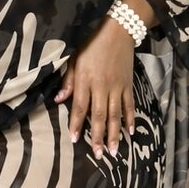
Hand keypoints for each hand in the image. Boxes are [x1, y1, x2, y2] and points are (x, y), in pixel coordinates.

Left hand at [54, 15, 135, 159]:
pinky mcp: (128, 85)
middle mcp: (101, 86)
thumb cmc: (92, 46)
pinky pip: (130, 105)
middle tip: (98, 154)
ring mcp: (116, 86)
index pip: (80, 106)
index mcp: (85, 79)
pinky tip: (130, 132)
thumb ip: (68, 81)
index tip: (74, 139)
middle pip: (99, 115)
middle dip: (98, 136)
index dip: (77, 123)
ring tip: (113, 150)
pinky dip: (130, 119)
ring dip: (114, 133)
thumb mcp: (74, 59)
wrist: (118, 32)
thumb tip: (58, 100)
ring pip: (115, 114)